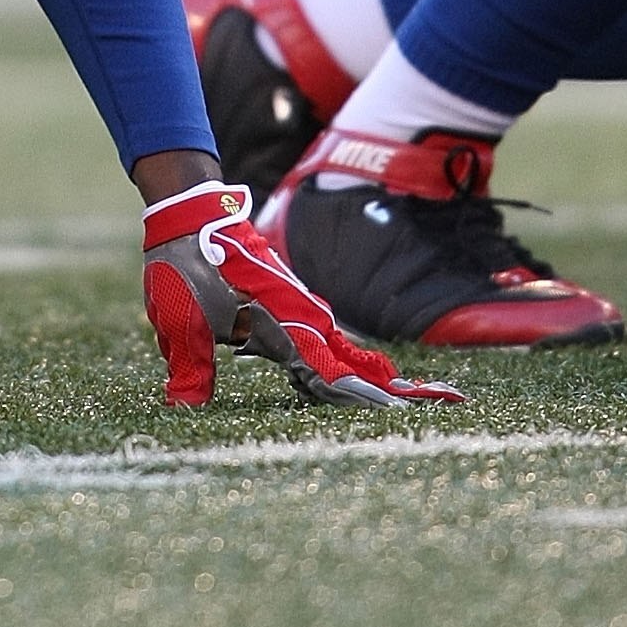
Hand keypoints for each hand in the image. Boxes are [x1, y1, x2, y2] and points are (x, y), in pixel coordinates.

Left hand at [142, 181, 462, 410]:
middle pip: (353, 362)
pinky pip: (326, 341)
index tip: (400, 411)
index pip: (328, 373)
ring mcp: (298, 311)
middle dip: (390, 388)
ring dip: (372, 376)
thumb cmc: (185, 266)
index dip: (362, 396)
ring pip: (343, 351)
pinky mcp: (289, 306)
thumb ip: (190, 370)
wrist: (192, 214)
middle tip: (447, 404)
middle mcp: (299, 319)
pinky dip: (346, 361)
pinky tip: (353, 379)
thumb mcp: (179, 322)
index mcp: (280, 326)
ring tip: (411, 400)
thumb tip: (184, 410)